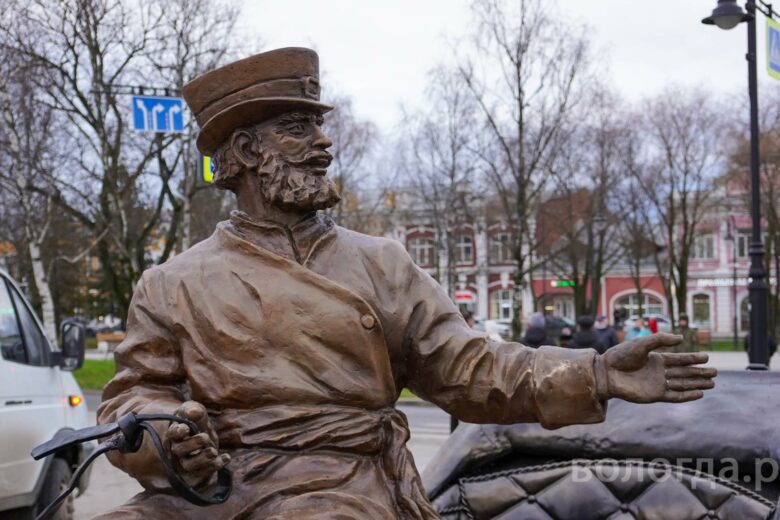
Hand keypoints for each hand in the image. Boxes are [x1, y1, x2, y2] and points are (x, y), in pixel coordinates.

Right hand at [164, 401, 229, 488]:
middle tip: (206, 437)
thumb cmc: (196, 422)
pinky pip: (202, 475)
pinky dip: (214, 466)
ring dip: (202, 459)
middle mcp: (176, 451)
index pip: (172, 434)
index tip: (186, 428)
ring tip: (214, 451)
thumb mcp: (195, 411)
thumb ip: (194, 410)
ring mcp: (184, 464)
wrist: (204, 439)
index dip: (177, 432)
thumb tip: (194, 412)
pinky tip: (226, 457)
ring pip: (189, 465)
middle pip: (179, 450)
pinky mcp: (194, 475)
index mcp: (174, 434)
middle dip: (192, 444)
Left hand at [598, 333, 716, 402]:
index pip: (679, 359)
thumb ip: (660, 339)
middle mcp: (659, 372)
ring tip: (712, 383)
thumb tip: (681, 338)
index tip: (707, 357)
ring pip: (682, 384)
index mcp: (656, 359)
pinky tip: (699, 394)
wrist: (606, 372)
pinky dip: (687, 395)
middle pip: (684, 372)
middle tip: (716, 372)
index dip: (693, 358)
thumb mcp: (641, 343)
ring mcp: (657, 384)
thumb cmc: (621, 356)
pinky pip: (674, 396)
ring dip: (697, 383)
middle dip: (699, 372)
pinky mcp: (654, 395)